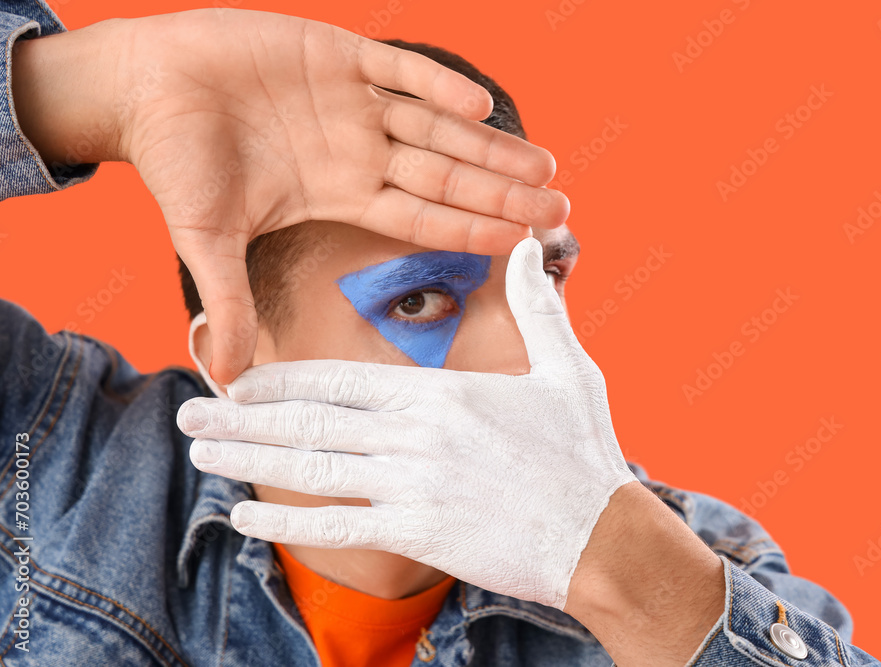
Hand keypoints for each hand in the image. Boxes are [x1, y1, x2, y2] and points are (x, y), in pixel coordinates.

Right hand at [11, 10, 568, 383]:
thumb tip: (227, 382)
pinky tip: (478, 108)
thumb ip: (227, 305)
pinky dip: (436, 85)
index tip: (522, 244)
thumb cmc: (176, 164)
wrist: (144, 89)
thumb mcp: (207, 241)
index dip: (470, 231)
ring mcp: (355, 103)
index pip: (421, 219)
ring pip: (438, 127)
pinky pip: (399, 69)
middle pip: (447, 176)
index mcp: (344, 194)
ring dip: (488, 146)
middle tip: (560, 210)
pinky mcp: (338, 53)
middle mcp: (360, 151)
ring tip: (542, 167)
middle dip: (501, 193)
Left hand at [176, 237, 637, 609]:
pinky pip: (337, 526)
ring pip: (310, 470)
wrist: (602, 535)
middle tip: (188, 411)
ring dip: (248, 460)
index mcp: (441, 394)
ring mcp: (412, 487)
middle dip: (242, 417)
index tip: (237, 375)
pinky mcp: (418, 534)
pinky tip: (242, 517)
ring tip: (200, 451)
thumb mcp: (567, 367)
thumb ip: (538, 305)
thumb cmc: (583, 450)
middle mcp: (415, 437)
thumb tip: (532, 244)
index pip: (342, 378)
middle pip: (310, 422)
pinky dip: (285, 524)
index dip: (281, 378)